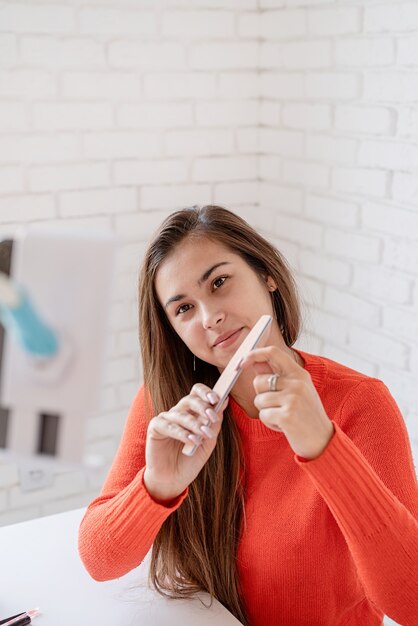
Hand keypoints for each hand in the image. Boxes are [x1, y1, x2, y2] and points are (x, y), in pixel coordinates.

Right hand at [143, 384, 226, 502]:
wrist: (173, 480)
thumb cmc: (191, 460)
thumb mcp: (208, 442)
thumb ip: (214, 423)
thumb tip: (224, 401)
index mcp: (192, 412)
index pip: (197, 392)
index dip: (206, 392)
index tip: (216, 399)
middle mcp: (178, 412)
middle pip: (189, 400)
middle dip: (202, 406)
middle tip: (211, 417)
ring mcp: (166, 419)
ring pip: (180, 414)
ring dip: (194, 424)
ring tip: (203, 435)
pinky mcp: (155, 428)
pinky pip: (167, 425)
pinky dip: (181, 432)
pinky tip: (191, 441)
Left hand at [240, 346, 333, 458]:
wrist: (323, 441)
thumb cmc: (307, 416)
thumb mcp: (297, 390)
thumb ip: (278, 376)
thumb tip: (254, 361)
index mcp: (299, 374)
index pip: (273, 352)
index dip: (254, 354)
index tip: (242, 362)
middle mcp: (297, 383)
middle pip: (258, 381)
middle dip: (261, 396)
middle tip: (278, 406)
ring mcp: (293, 399)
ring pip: (259, 400)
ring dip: (266, 411)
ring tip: (283, 417)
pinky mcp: (287, 415)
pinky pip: (263, 415)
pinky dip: (270, 423)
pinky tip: (284, 426)